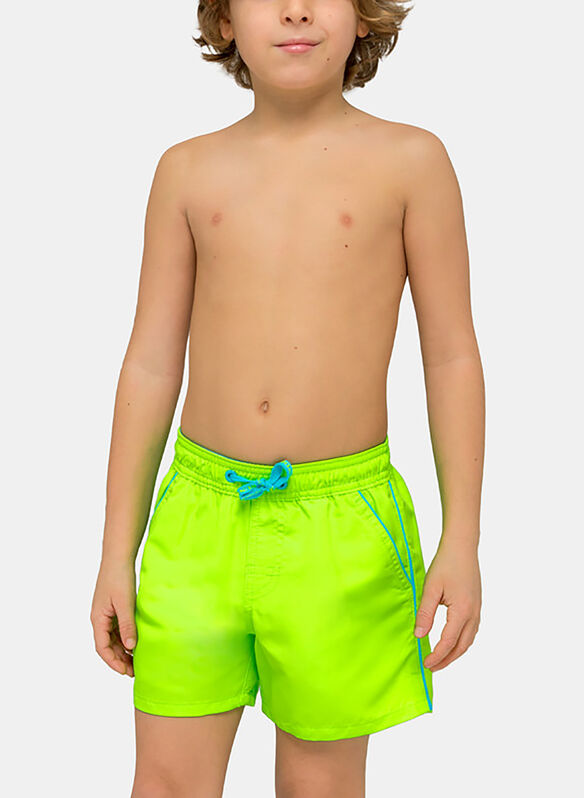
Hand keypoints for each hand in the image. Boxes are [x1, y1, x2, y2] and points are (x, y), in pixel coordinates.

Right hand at [90, 558, 136, 676]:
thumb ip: (127, 626)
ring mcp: (106, 614)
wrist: (118, 558)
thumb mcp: (125, 604)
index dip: (113, 662)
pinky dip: (125, 638)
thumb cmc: (119, 578)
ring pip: (112, 639)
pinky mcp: (113, 609)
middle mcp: (99, 619)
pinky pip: (117, 629)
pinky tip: (136, 643)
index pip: (102, 648)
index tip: (126, 672)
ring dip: (122, 650)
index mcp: (98, 619)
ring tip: (136, 660)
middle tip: (134, 670)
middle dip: (119, 659)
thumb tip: (130, 648)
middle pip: (107, 646)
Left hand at [414, 537, 481, 670]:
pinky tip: (452, 641)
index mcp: (462, 611)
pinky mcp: (477, 604)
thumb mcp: (430, 588)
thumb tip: (419, 635)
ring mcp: (478, 609)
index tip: (426, 663)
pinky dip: (462, 641)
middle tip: (432, 667)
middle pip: (462, 646)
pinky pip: (471, 630)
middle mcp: (473, 613)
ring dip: (455, 652)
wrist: (462, 547)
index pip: (448, 642)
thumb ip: (425, 613)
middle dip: (447, 659)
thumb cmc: (445, 564)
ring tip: (441, 658)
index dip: (437, 656)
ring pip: (469, 640)